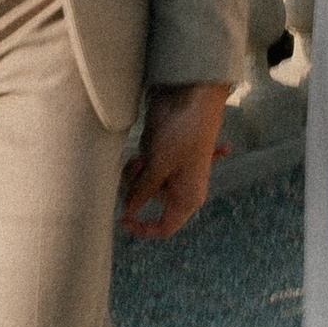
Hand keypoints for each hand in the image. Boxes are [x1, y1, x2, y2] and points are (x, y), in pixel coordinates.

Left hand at [117, 82, 227, 240]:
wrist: (193, 98)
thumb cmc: (181, 134)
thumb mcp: (157, 166)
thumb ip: (141, 191)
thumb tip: (127, 210)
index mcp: (188, 198)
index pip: (164, 227)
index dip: (142, 228)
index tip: (122, 219)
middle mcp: (183, 187)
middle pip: (150, 199)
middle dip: (137, 185)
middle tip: (138, 163)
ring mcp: (176, 170)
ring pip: (146, 181)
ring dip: (139, 168)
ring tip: (144, 152)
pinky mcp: (168, 154)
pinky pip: (153, 165)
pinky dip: (152, 161)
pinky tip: (205, 154)